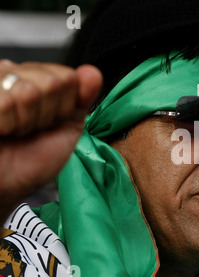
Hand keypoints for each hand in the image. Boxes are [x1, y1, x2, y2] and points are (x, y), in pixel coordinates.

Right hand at [0, 60, 102, 218]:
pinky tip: (2, 129)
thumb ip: (81, 99)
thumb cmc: (32, 160)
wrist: (6, 186)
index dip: (65, 106)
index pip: (68, 76)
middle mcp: (16, 76)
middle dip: (47, 113)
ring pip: (28, 91)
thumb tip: (93, 73)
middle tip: (32, 129)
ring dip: (26, 120)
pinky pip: (6, 102)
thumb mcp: (67, 128)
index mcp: (40, 80)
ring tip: (15, 130)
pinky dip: (8, 124)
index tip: (52, 122)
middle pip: (51, 81)